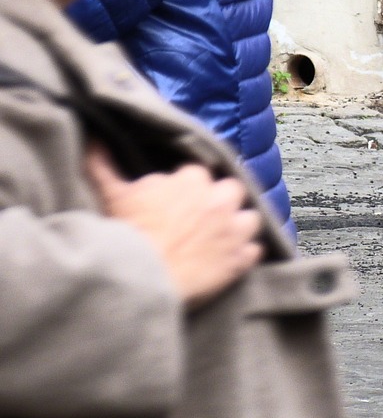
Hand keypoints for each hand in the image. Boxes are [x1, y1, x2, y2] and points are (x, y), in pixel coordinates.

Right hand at [85, 145, 263, 307]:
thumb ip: (104, 165)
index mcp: (194, 178)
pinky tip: (232, 259)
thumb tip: (92, 140)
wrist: (141, 277)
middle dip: (221, 200)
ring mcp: (235, 229)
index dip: (189, 187)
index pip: (199, 173)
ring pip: (251, 218)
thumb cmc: (127, 233)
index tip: (179, 200)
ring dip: (240, 226)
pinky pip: (255, 251)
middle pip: (232, 190)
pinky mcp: (241, 259)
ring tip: (223, 236)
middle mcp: (221, 199)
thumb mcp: (113, 195)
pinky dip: (246, 254)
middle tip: (203, 217)